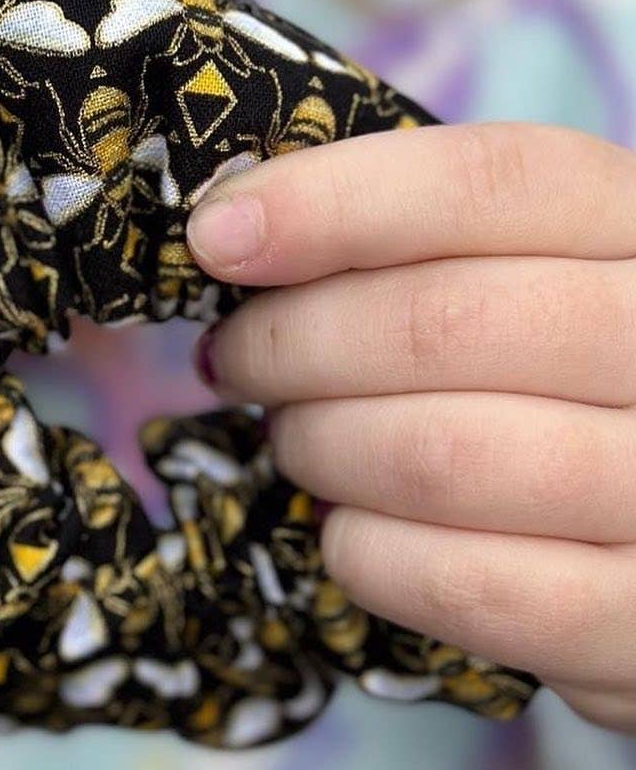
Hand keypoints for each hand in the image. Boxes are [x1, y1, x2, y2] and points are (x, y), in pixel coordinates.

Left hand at [186, 122, 635, 732]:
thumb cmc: (555, 359)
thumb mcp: (520, 260)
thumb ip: (409, 235)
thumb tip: (231, 229)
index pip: (487, 182)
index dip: (329, 202)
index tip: (214, 236)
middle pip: (439, 324)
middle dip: (289, 343)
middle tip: (234, 357)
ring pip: (436, 458)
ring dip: (316, 445)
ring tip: (291, 435)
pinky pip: (463, 587)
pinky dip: (363, 550)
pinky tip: (344, 523)